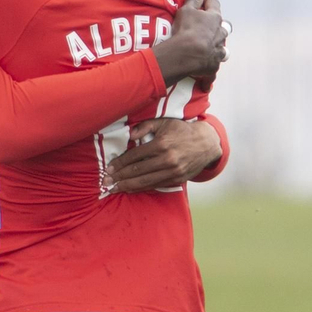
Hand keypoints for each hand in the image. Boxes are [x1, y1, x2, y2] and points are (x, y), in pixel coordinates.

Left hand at [104, 118, 223, 192]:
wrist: (206, 143)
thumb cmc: (182, 131)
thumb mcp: (164, 123)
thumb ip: (145, 126)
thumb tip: (129, 135)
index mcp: (161, 143)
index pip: (134, 156)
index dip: (119, 163)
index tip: (109, 169)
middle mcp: (167, 159)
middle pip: (137, 171)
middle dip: (119, 177)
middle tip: (106, 182)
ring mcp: (172, 171)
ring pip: (145, 181)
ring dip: (127, 186)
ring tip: (114, 189)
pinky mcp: (177, 179)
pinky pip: (155, 185)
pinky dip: (141, 188)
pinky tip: (130, 189)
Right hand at [151, 0, 227, 85]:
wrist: (188, 54)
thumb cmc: (186, 29)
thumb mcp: (187, 10)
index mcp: (215, 19)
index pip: (213, 4)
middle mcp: (220, 35)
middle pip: (224, 28)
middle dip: (218, 27)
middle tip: (210, 26)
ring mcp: (218, 52)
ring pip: (223, 49)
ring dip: (218, 49)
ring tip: (212, 50)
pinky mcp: (213, 67)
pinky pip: (212, 72)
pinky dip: (208, 76)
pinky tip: (205, 84)